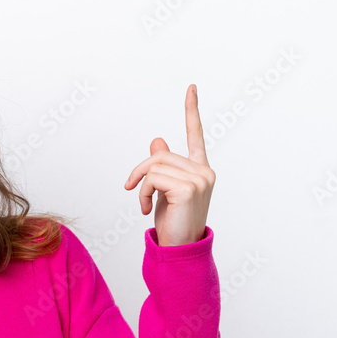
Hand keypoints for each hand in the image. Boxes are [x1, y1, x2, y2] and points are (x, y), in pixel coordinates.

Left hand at [122, 84, 214, 246]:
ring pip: (154, 166)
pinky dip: (143, 192)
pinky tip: (147, 209)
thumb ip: (162, 166)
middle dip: (140, 172)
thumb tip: (157, 141)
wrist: (180, 249)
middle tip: (133, 189)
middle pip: (161, 155)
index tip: (191, 88)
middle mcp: (204, 172)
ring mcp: (199, 179)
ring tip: (144, 204)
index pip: (195, 136)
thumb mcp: (164, 191)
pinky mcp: (188, 188)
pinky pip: (153, 178)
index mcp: (200, 170)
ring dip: (141, 185)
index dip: (191, 111)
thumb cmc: (173, 223)